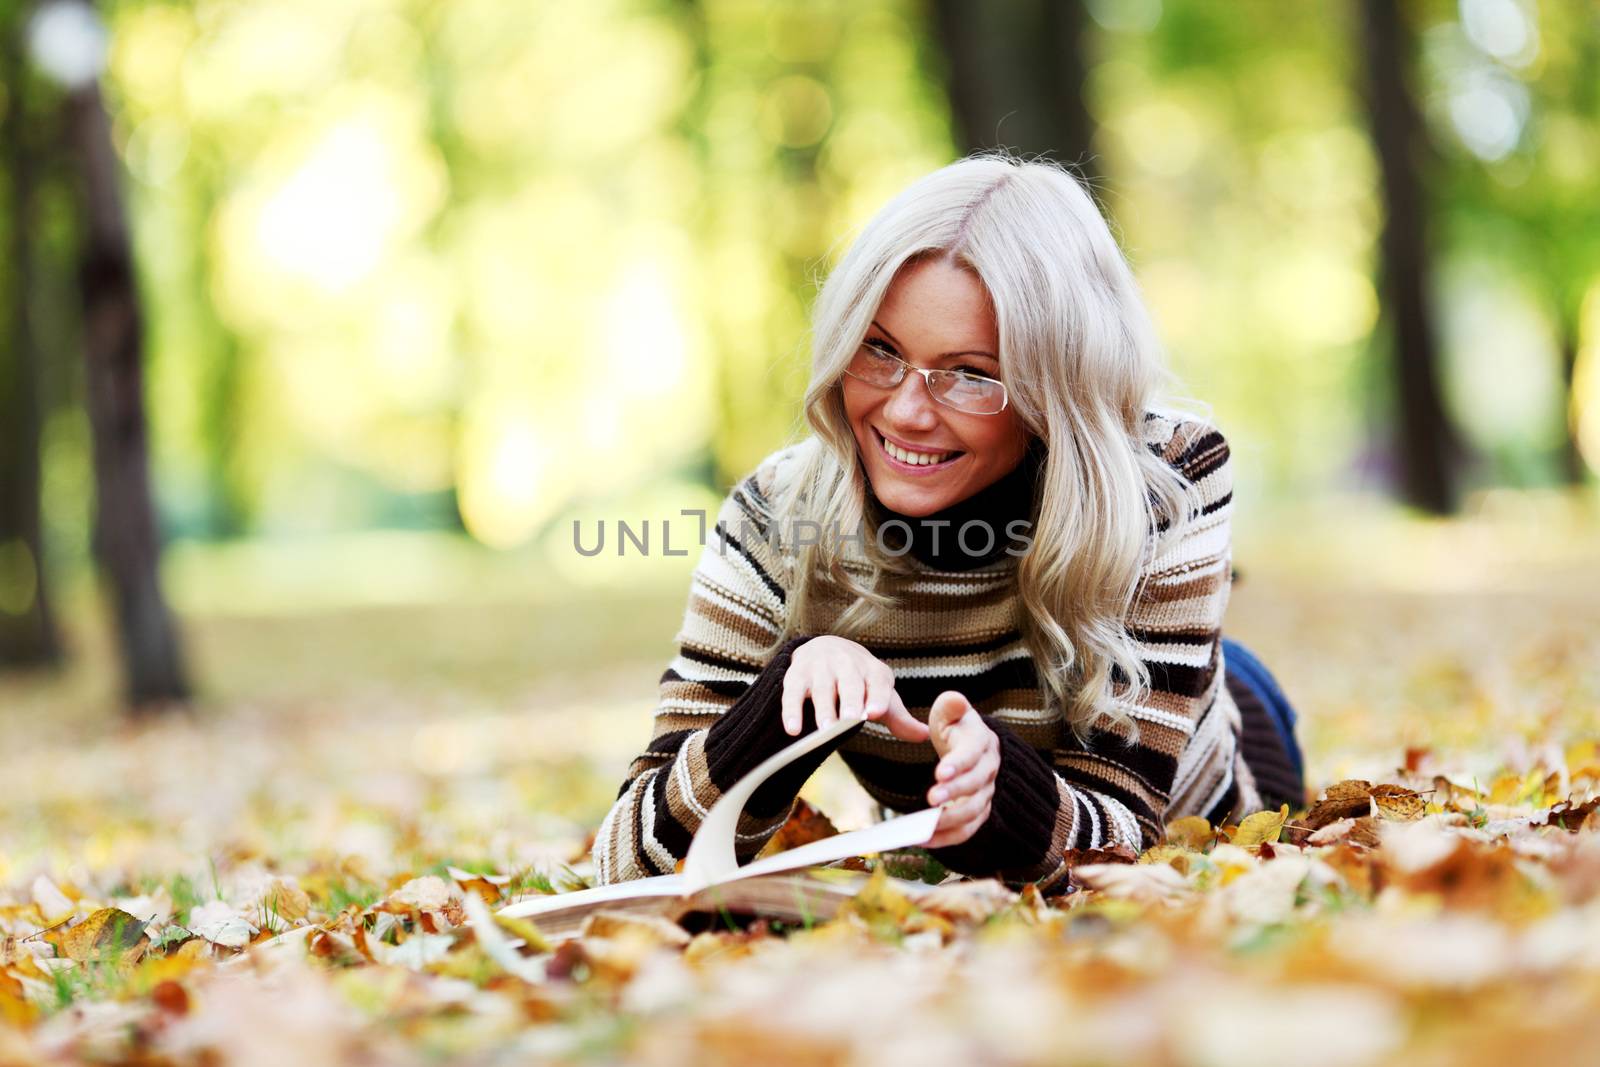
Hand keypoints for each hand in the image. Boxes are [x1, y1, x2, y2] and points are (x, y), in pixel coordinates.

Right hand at [781, 636, 930, 741]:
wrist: (825, 647)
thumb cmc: (859, 680)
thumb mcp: (879, 693)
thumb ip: (899, 717)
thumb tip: (926, 735)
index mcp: (872, 669)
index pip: (877, 682)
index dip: (877, 696)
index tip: (875, 713)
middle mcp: (846, 663)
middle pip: (849, 682)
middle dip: (849, 701)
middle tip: (850, 721)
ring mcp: (819, 668)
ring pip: (821, 688)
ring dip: (823, 708)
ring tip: (825, 729)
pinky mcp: (796, 675)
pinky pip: (792, 693)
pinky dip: (791, 710)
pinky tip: (793, 730)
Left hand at [924, 691, 998, 847]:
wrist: (972, 746)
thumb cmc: (956, 727)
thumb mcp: (950, 712)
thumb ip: (950, 706)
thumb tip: (956, 700)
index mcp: (982, 742)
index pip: (973, 753)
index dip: (959, 764)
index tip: (940, 772)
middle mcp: (989, 770)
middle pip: (976, 785)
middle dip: (954, 793)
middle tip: (930, 800)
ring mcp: (986, 793)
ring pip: (974, 811)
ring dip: (950, 821)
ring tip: (924, 827)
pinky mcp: (978, 811)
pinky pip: (967, 829)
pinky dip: (948, 838)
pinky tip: (925, 840)